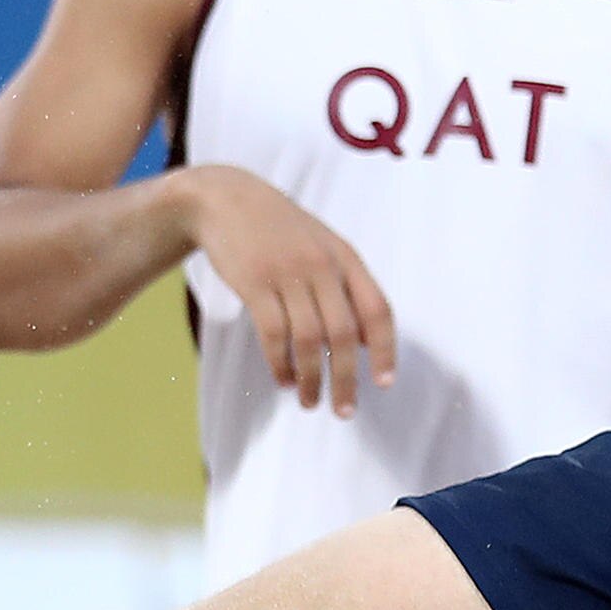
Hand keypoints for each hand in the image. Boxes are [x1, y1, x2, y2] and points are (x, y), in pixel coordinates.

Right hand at [177, 164, 396, 414]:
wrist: (225, 198)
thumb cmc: (280, 230)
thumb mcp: (323, 247)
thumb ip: (347, 288)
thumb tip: (368, 341)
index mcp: (346, 258)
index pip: (378, 310)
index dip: (385, 350)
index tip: (383, 383)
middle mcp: (322, 266)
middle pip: (344, 334)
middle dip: (346, 380)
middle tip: (344, 411)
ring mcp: (288, 274)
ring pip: (309, 340)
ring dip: (312, 379)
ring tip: (310, 402)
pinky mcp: (254, 283)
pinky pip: (274, 334)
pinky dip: (281, 364)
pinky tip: (284, 380)